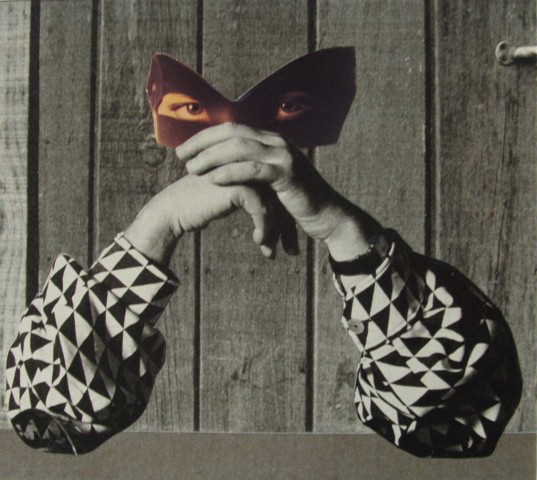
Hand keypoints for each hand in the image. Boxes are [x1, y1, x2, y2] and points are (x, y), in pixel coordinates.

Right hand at [124, 174, 286, 263]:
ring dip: (274, 232)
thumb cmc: (200, 207)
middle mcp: (250, 165)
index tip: (288, 242)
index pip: (278, 191)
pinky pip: (262, 209)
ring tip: (269, 252)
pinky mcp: (239, 185)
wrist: (174, 209)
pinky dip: (263, 228)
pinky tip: (257, 242)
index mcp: (250, 164)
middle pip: (280, 197)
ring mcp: (245, 173)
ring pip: (274, 204)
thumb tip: (276, 219)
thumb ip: (251, 198)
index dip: (285, 218)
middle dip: (286, 228)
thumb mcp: (231, 200)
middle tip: (291, 250)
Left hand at [180, 123, 380, 259]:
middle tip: (180, 155)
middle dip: (203, 142)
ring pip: (240, 148)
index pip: (232, 128)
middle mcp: (277, 142)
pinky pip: (253, 170)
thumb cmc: (297, 201)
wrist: (328, 215)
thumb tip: (225, 169)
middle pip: (232, 132)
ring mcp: (283, 156)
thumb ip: (253, 170)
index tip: (184, 148)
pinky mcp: (288, 174)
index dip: (205, 136)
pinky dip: (231, 172)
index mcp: (270, 141)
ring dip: (212, 157)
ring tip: (192, 169)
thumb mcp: (272, 181)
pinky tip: (213, 179)